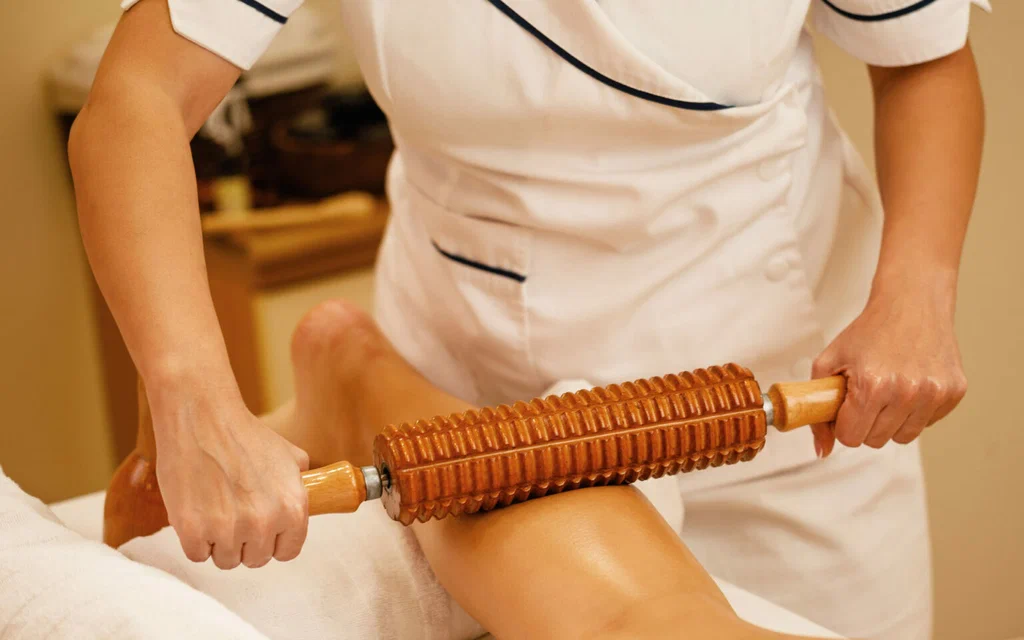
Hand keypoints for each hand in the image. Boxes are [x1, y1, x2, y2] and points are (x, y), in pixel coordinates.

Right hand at [152, 391, 310, 568]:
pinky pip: (197, 554)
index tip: (263, 533)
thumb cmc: (245, 434)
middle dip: (246, 542)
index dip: (274, 542)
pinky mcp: (193, 530)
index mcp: (292, 508)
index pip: (287, 551)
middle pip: (256, 559)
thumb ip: (301, 484)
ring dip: (219, 542)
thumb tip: (311, 497)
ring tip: (215, 509)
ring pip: (226, 560)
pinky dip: (195, 539)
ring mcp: (227, 530)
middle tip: (234, 515)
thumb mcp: (289, 456)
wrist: (203, 418)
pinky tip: (197, 511)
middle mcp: (264, 523)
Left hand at [811, 281, 966, 457]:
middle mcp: (907, 392)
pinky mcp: (954, 392)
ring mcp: (934, 393)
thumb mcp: (829, 362)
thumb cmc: (868, 331)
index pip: (851, 438)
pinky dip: (915, 411)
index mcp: (872, 385)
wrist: (911, 304)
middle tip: (867, 394)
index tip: (847, 407)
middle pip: (876, 440)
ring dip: (891, 420)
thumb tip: (823, 451)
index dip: (844, 424)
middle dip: (866, 422)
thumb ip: (818, 408)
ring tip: (888, 389)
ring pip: (903, 437)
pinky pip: (926, 423)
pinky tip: (910, 383)